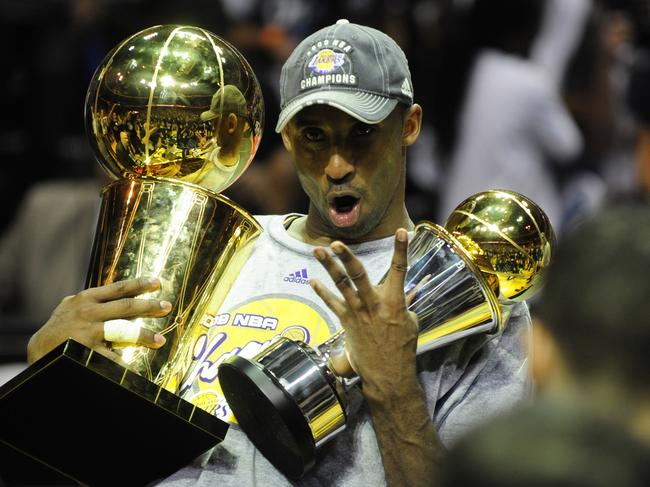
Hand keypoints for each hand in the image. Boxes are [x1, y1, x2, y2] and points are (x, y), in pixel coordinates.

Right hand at [27, 277, 171, 364]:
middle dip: (149, 307)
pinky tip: (138, 369)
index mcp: (86, 299)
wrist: (39, 350)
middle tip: (166, 307)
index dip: (139, 284)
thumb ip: (93, 300)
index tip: (157, 282)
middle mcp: (87, 312)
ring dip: (144, 335)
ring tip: (159, 340)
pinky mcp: (85, 351)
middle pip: (125, 307)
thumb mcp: (72, 307)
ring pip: (122, 330)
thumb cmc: (59, 328)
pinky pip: (111, 357)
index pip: (118, 289)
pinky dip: (125, 362)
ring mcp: (87, 332)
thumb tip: (121, 293)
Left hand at [310, 229, 418, 401]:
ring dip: (328, 266)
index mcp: (395, 302)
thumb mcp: (411, 323)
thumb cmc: (402, 348)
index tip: (401, 232)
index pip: (400, 270)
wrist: (387, 374)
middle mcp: (374, 303)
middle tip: (337, 243)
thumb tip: (403, 293)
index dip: (401, 249)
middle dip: (347, 257)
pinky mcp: (346, 322)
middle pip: (359, 274)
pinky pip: (331, 303)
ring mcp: (357, 312)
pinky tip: (312, 280)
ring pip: (341, 284)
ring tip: (318, 250)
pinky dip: (321, 291)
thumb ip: (404, 304)